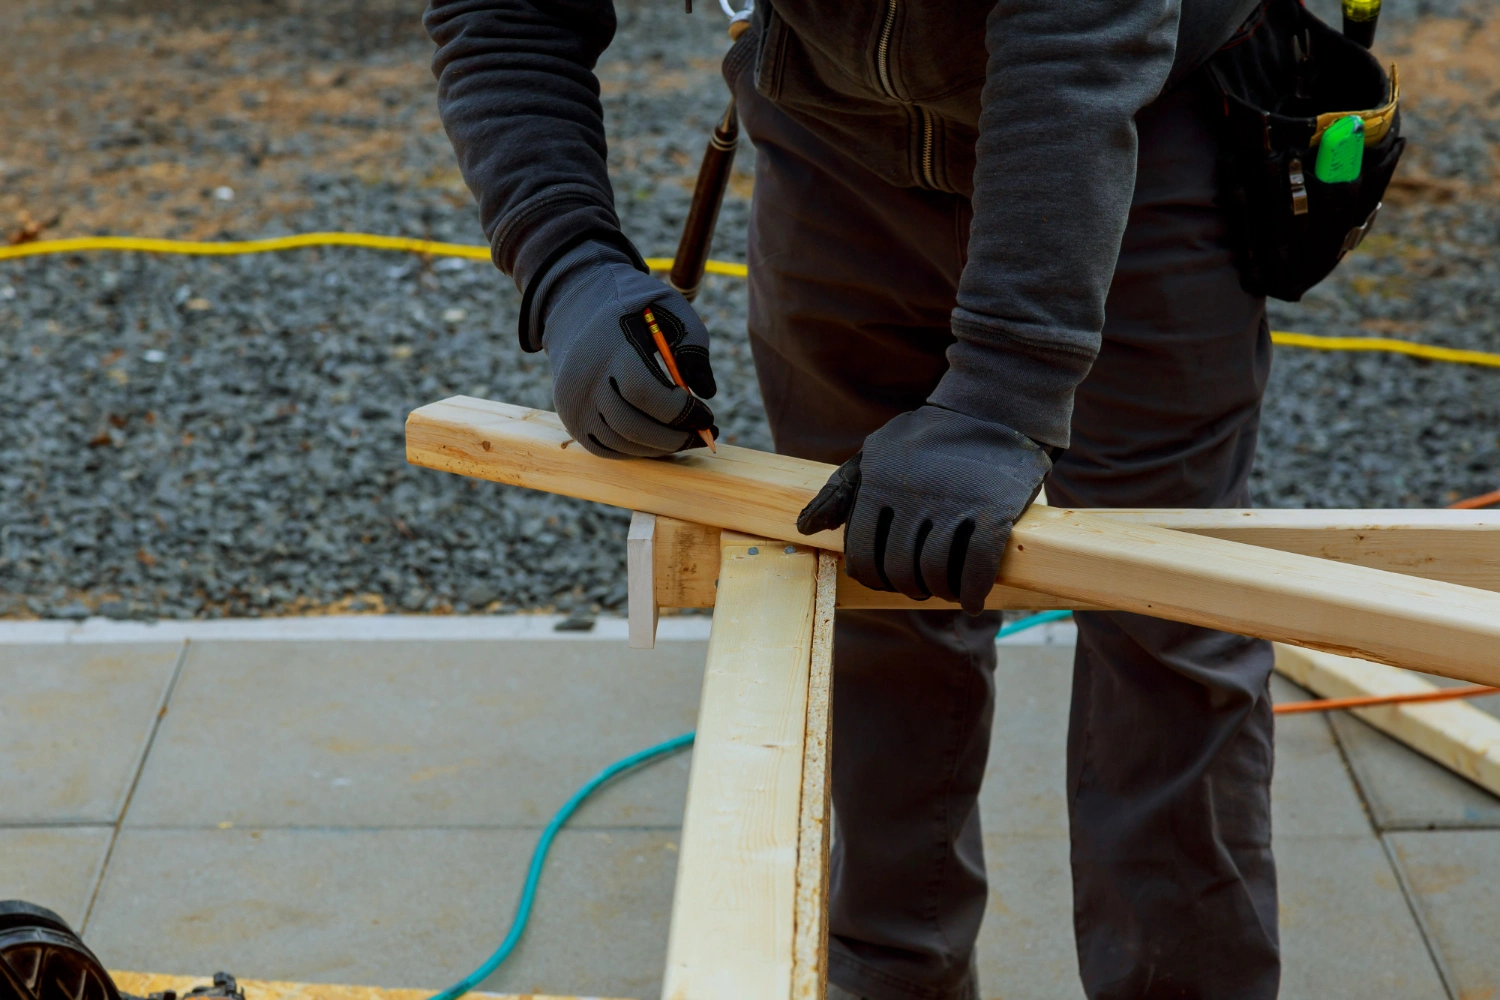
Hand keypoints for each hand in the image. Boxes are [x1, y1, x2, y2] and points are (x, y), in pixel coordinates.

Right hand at [534, 240, 716, 457]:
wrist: (575, 306)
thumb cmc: (632, 306)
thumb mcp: (669, 307)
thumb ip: (693, 345)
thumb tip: (708, 392)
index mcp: (607, 348)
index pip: (644, 392)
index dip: (681, 412)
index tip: (708, 415)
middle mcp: (583, 380)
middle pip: (632, 426)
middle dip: (675, 437)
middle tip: (704, 435)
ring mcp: (573, 405)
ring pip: (622, 442)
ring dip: (660, 447)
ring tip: (686, 437)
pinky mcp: (572, 421)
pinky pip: (608, 448)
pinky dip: (638, 450)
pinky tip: (660, 439)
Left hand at [796, 405, 1051, 614]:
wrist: (991, 408)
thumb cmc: (926, 440)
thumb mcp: (873, 456)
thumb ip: (838, 493)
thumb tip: (805, 529)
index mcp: (878, 485)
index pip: (863, 556)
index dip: (875, 579)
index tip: (889, 581)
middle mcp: (911, 495)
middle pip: (899, 570)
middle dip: (908, 588)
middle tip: (920, 587)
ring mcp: (954, 502)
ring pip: (935, 573)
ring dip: (939, 591)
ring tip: (945, 589)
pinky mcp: (994, 509)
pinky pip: (976, 567)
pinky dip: (971, 591)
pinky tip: (971, 600)